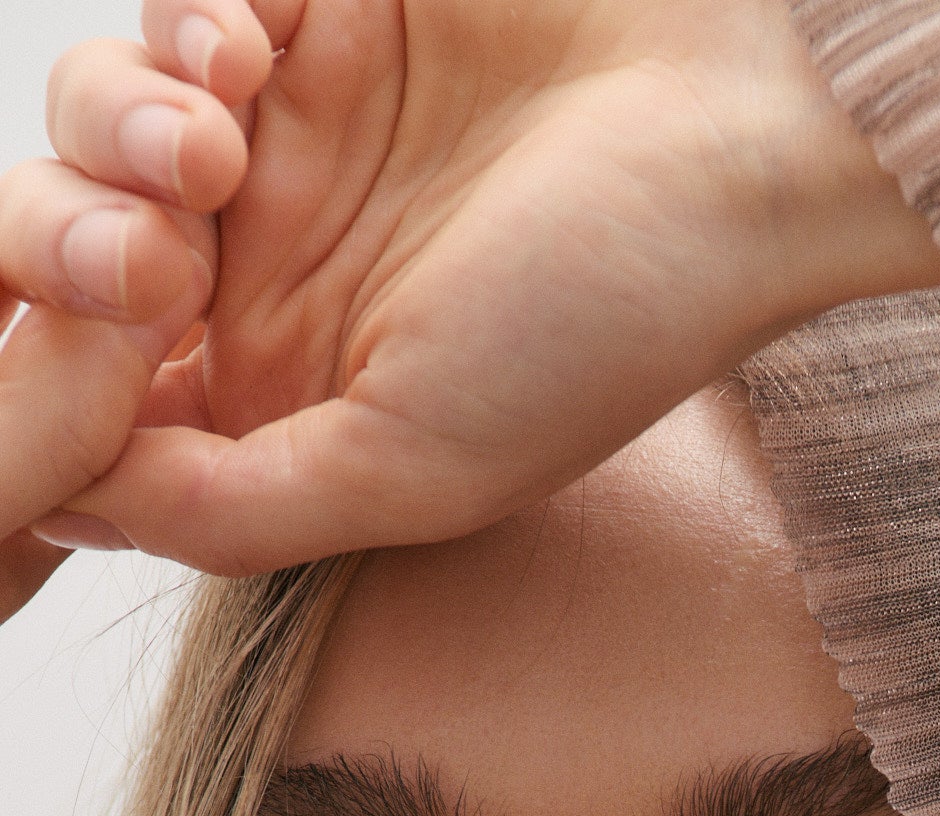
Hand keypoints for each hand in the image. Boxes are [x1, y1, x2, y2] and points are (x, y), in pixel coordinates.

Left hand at [6, 0, 939, 576]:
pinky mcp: (322, 10)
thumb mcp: (412, 469)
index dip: (59, 381)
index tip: (120, 350)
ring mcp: (294, 138)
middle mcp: (280, 274)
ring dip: (112, 127)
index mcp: (293, 402)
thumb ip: (230, 511)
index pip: (103, 403)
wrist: (741, 133)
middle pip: (68, 259)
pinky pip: (176, 10)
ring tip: (211, 144)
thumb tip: (64, 500)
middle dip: (65, 251)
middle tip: (154, 257)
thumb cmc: (607, 323)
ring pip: (96, 123)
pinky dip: (177, 26)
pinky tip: (249, 51)